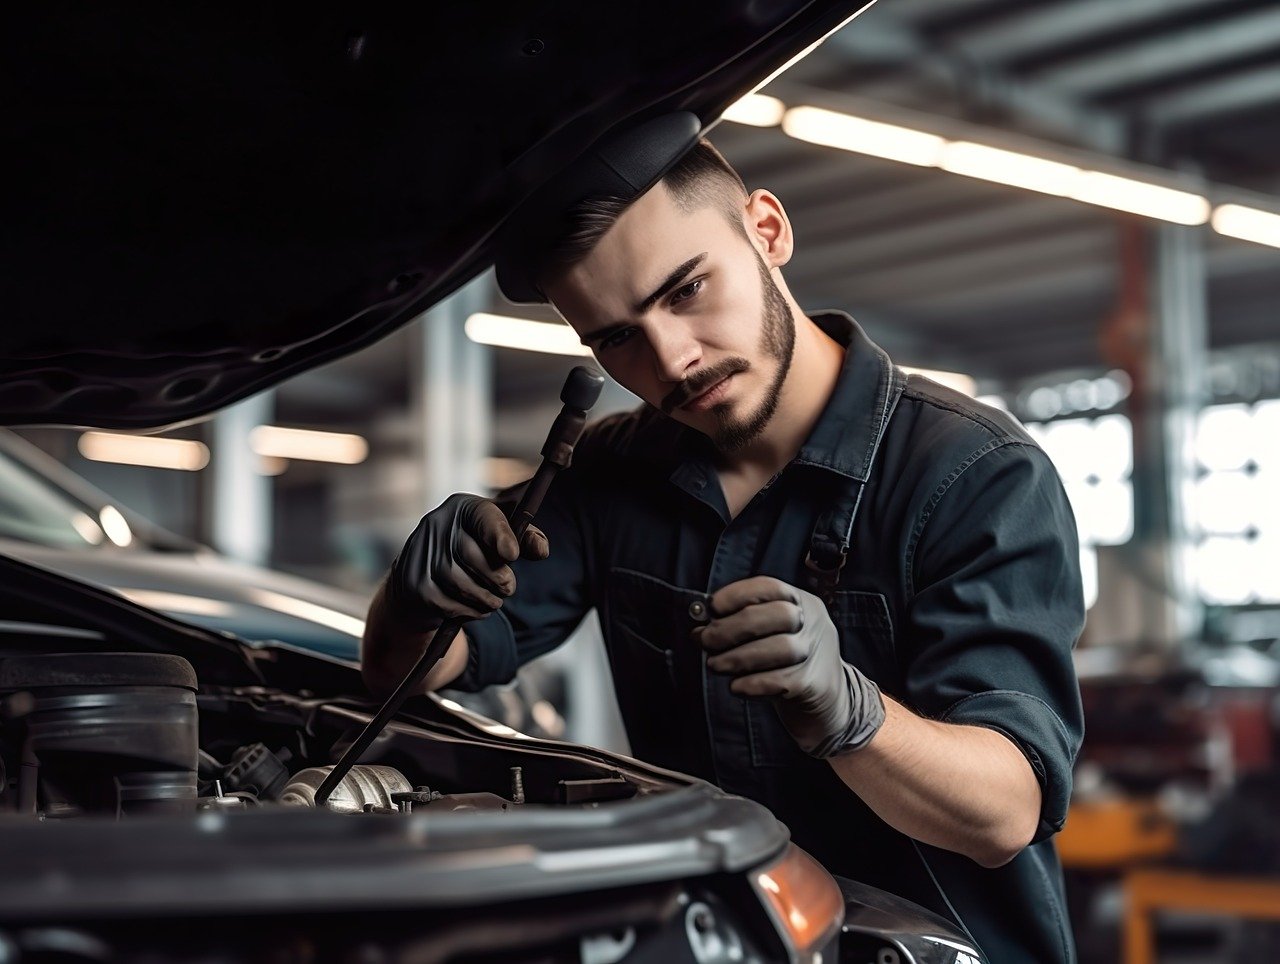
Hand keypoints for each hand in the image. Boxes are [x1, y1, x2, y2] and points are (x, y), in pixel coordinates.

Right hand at [385, 494, 547, 630]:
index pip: (482, 516)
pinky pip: (450, 604)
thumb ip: (525, 538)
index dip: (499, 535)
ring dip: (487, 598)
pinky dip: (471, 611)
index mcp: (463, 507)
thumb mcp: (501, 534)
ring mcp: (422, 555)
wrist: (424, 570)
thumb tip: (541, 550)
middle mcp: (437, 525)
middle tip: (509, 587)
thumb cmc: (474, 547)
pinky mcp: (416, 584)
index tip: (513, 554)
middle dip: (498, 578)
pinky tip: (475, 605)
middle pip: (472, 556)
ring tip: (495, 598)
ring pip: (462, 585)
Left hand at [696, 576, 884, 757]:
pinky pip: (780, 681)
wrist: (827, 704)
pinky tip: (736, 686)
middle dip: (733, 627)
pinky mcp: (813, 684)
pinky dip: (751, 683)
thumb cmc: (787, 664)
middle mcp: (813, 624)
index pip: (771, 587)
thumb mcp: (771, 636)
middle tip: (705, 641)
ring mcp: (817, 654)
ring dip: (738, 657)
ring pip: (779, 648)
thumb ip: (740, 626)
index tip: (711, 607)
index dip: (738, 594)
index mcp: (802, 602)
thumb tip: (699, 626)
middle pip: (776, 615)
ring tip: (715, 665)